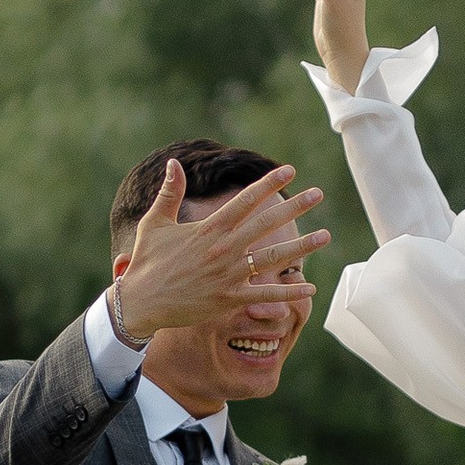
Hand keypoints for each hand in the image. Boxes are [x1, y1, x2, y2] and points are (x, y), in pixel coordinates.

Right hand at [111, 162, 329, 341]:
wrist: (140, 302)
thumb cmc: (147, 262)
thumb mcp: (155, 223)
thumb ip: (169, 193)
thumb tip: (173, 162)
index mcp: (209, 229)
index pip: (245, 200)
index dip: (268, 184)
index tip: (289, 170)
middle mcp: (223, 249)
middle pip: (266, 224)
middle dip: (294, 207)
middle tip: (318, 194)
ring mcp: (228, 275)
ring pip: (273, 258)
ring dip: (301, 247)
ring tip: (325, 236)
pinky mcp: (229, 299)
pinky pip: (265, 295)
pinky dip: (288, 292)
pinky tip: (310, 287)